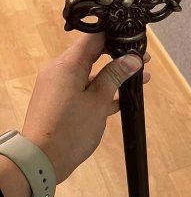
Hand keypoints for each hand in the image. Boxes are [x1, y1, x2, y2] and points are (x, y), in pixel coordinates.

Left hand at [22, 32, 149, 183]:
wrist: (42, 160)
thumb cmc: (71, 129)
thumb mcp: (98, 101)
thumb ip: (115, 76)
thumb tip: (132, 58)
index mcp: (68, 65)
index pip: (93, 38)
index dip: (116, 36)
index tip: (135, 41)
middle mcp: (60, 70)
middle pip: (92, 54)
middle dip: (118, 56)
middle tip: (143, 62)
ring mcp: (59, 86)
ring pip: (90, 73)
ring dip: (112, 75)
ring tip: (140, 79)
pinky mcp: (60, 101)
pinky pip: (83, 88)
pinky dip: (100, 90)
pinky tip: (121, 98)